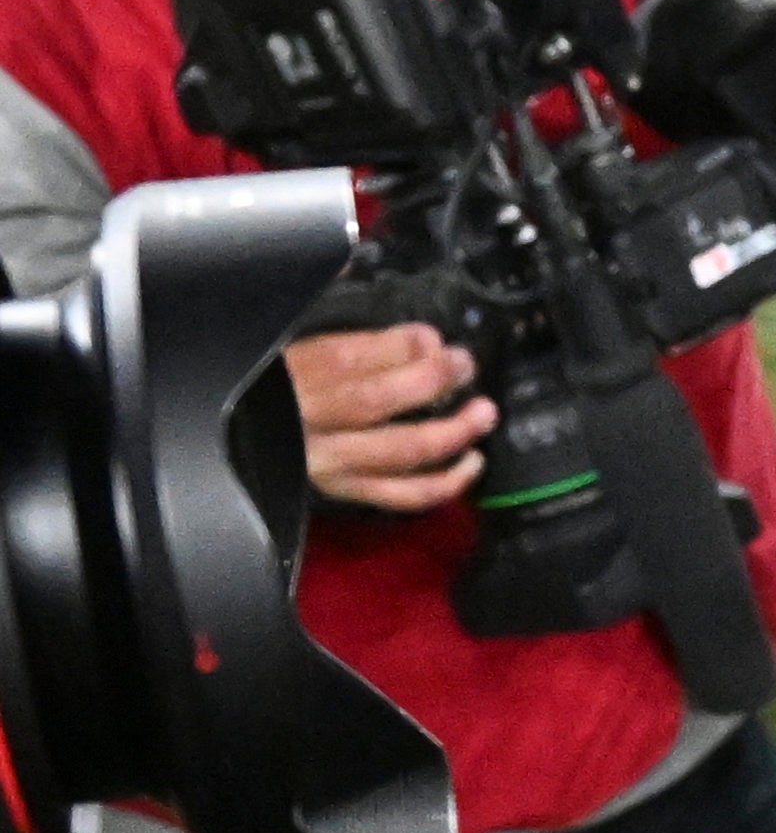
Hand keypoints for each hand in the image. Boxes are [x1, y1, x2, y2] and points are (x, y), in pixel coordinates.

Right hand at [290, 321, 491, 510]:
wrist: (235, 437)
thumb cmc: (272, 387)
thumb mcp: (300, 351)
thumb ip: (363, 342)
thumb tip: (426, 338)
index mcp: (289, 376)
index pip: (348, 357)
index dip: (401, 347)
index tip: (434, 339)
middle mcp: (305, 422)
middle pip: (374, 400)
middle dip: (431, 380)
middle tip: (466, 366)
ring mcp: (326, 462)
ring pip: (398, 451)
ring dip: (452, 432)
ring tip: (483, 412)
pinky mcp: (342, 491)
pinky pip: (400, 494)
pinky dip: (444, 483)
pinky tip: (472, 462)